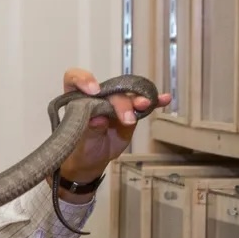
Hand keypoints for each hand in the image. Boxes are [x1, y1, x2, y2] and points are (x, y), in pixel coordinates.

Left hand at [56, 68, 171, 198]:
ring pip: (128, 96)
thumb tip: (98, 119)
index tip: (94, 90)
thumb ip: (89, 130)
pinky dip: (153, 102)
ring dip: (138, 99)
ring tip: (146, 105)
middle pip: (109, 91)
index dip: (83, 79)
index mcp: (77, 99)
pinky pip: (142, 105)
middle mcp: (96, 97)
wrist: (92, 159)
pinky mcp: (129, 112)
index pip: (74, 79)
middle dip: (120, 102)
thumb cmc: (80, 147)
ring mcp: (114, 104)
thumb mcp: (81, 142)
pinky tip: (164, 99)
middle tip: (127, 119)